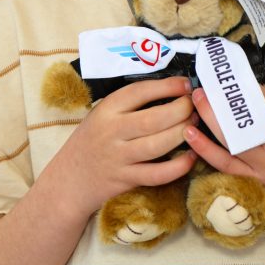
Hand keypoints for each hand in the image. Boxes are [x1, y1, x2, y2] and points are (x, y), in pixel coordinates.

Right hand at [60, 77, 197, 218]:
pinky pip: (156, 174)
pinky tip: (191, 156)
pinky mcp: (125, 180)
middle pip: (153, 119)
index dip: (167, 86)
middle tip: (194, 106)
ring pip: (157, 145)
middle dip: (180, 110)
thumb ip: (130, 103)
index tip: (185, 85)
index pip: (140, 92)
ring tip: (195, 125)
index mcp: (107, 109)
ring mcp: (118, 158)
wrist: (70, 179)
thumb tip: (171, 89)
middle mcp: (112, 132)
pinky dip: (177, 166)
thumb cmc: (93, 139)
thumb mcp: (103, 113)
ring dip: (182, 134)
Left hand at [184, 86, 264, 232]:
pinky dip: (208, 152)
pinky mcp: (254, 183)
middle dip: (220, 101)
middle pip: (242, 119)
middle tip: (203, 86)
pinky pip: (227, 166)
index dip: (246, 86)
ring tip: (194, 104)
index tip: (232, 75)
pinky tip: (193, 139)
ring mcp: (263, 167)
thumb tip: (260, 97)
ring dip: (209, 122)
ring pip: (230, 141)